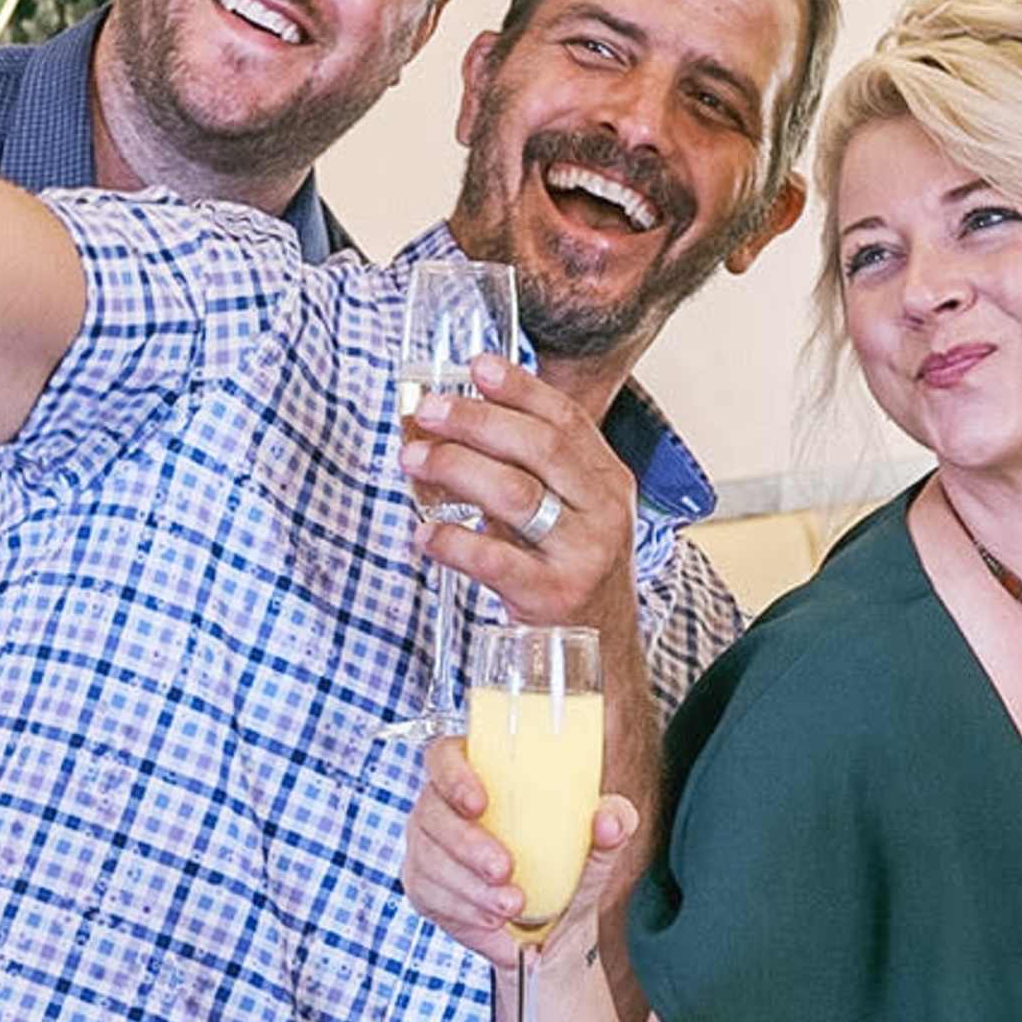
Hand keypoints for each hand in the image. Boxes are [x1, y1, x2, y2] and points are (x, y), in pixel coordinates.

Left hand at [399, 353, 641, 630]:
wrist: (599, 654)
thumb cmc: (573, 574)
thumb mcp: (572, 514)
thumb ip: (533, 472)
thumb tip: (458, 422)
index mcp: (608, 481)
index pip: (566, 419)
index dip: (519, 388)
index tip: (476, 366)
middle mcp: (603, 512)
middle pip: (539, 447)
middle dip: (476, 420)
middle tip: (430, 411)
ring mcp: (582, 554)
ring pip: (515, 494)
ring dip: (456, 468)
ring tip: (414, 459)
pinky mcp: (553, 596)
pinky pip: (494, 560)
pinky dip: (452, 542)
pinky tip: (423, 534)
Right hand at [403, 734, 637, 969]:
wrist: (551, 932)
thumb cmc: (567, 872)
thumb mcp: (596, 850)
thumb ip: (614, 825)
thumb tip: (609, 818)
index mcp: (479, 775)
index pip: (445, 756)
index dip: (454, 774)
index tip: (480, 802)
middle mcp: (442, 806)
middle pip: (432, 813)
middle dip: (468, 845)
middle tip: (505, 871)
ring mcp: (426, 846)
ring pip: (428, 861)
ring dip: (469, 888)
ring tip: (511, 907)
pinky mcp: (422, 886)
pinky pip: (429, 897)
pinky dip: (464, 914)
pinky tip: (493, 924)